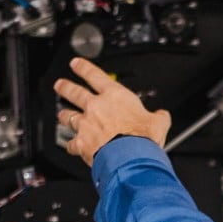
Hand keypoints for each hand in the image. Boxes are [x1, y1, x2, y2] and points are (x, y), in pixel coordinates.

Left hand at [54, 57, 170, 164]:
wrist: (130, 158)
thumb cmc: (143, 139)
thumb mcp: (158, 123)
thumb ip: (158, 117)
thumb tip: (162, 116)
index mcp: (115, 97)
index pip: (95, 75)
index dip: (83, 68)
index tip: (76, 63)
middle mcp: (96, 108)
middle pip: (74, 92)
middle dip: (65, 87)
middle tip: (60, 84)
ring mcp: (86, 125)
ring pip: (68, 116)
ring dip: (64, 116)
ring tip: (62, 115)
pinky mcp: (81, 143)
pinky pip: (71, 144)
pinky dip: (71, 145)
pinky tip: (71, 146)